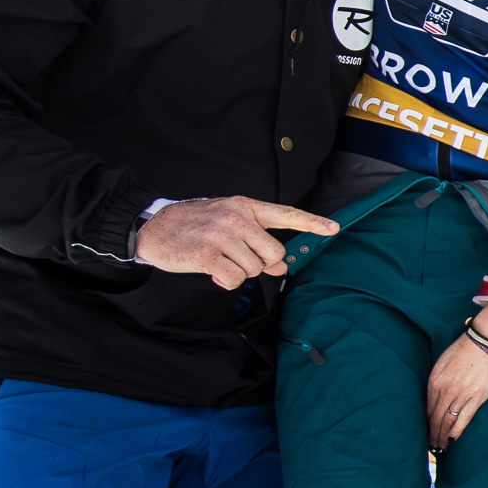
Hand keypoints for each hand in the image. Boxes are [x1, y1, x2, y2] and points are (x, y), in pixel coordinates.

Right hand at [134, 197, 335, 288]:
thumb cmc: (195, 226)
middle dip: (261, 263)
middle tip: (239, 259)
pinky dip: (228, 281)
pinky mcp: (207, 255)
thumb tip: (282, 267)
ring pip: (255, 268)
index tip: (334, 228)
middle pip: (274, 253)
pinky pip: (235, 279)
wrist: (154, 227)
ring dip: (240, 273)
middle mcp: (236, 218)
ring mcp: (221, 235)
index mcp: (244, 206)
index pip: (284, 213)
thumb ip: (257, 241)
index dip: (311, 222)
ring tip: (221, 261)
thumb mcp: (228, 225)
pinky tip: (214, 272)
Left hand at [427, 305, 487, 449]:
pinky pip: (464, 419)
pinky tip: (451, 441)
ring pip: (447, 421)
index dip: (425, 423)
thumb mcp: (443, 361)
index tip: (424, 434)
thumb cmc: (465, 347)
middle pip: (435, 418)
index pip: (427, 408)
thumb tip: (435, 397)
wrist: (487, 339)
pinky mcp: (477, 397)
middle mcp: (445, 389)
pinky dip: (457, 431)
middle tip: (430, 449)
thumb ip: (437, 379)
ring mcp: (461, 394)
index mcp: (435, 380)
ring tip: (439, 449)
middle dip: (431, 435)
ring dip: (442, 437)